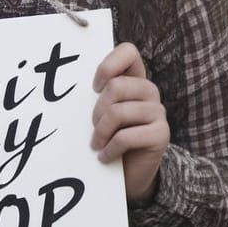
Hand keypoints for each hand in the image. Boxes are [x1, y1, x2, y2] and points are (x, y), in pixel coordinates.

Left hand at [91, 42, 168, 204]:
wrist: (128, 175)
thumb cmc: (107, 138)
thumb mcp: (99, 112)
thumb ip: (94, 95)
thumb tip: (65, 83)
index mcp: (134, 79)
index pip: (128, 51)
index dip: (107, 66)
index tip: (93, 88)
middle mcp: (149, 91)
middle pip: (117, 86)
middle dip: (97, 110)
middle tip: (92, 128)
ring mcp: (158, 112)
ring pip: (119, 112)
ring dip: (101, 132)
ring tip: (96, 144)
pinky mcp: (162, 134)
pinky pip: (127, 136)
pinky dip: (110, 149)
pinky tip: (104, 157)